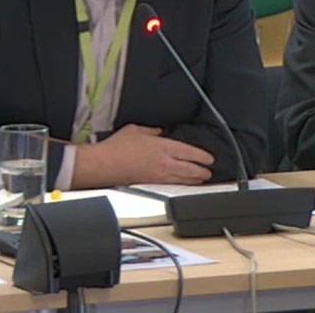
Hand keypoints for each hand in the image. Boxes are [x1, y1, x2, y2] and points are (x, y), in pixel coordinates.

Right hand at [71, 124, 214, 187]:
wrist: (104, 164)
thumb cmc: (117, 147)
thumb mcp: (135, 130)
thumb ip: (151, 131)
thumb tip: (159, 131)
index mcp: (162, 147)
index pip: (189, 152)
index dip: (202, 156)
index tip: (210, 158)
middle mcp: (164, 162)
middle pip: (190, 168)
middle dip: (202, 171)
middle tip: (209, 171)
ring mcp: (158, 175)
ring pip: (182, 179)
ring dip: (194, 179)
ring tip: (201, 179)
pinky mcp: (151, 184)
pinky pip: (172, 184)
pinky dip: (181, 184)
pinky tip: (183, 184)